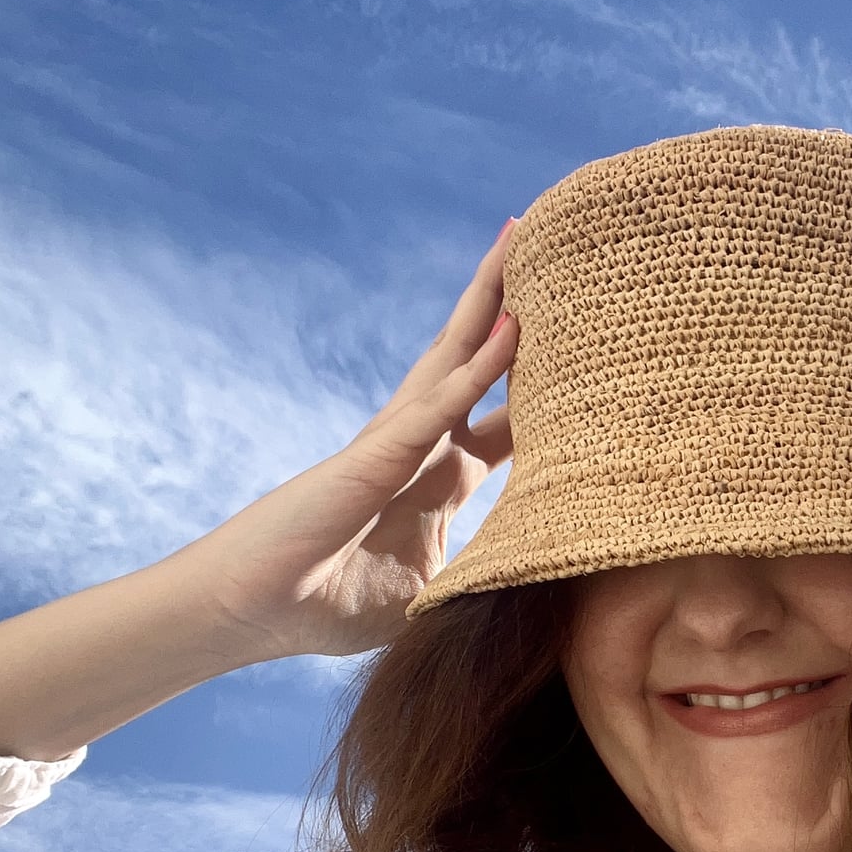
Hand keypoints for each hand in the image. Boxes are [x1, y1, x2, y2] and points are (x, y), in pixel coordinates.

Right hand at [180, 220, 520, 658]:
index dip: (546, 385)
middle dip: (516, 305)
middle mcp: (425, 444)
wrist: (256, 610)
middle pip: (480, 358)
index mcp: (443, 477)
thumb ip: (471, 587)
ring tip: (524, 241)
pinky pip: (439, 402)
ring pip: (457, 355)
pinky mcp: (376, 455)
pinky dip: (478, 366)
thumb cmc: (327, 604)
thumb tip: (526, 605)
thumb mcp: (425, 598)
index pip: (508, 419)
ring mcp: (400, 442)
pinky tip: (512, 328)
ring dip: (492, 300)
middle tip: (558, 251)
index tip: (595, 355)